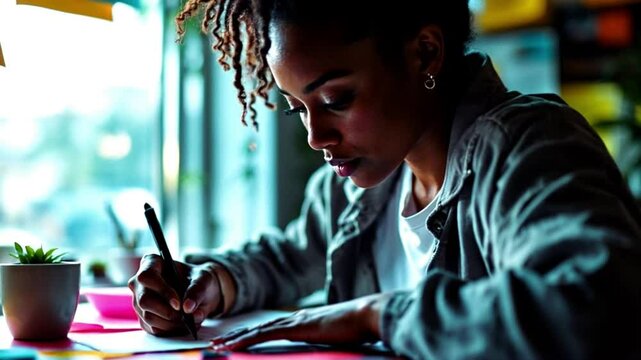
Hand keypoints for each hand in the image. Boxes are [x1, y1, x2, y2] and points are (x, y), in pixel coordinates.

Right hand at [128, 254, 224, 335]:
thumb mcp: (203, 279)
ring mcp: (139, 300)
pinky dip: (169, 330)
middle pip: (144, 300)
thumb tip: (188, 308)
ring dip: (170, 323)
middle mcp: (140, 282)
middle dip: (166, 312)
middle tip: (184, 317)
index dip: (161, 290)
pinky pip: (152, 328)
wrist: (200, 292)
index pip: (147, 276)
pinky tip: (182, 325)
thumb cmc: (198, 279)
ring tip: (187, 321)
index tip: (178, 303)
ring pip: (148, 317)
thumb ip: (197, 291)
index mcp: (151, 263)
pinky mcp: (144, 317)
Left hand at [211, 293, 391, 350]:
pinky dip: (248, 340)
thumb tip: (318, 343)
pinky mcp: (298, 327)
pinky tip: (235, 345)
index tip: (235, 341)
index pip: (271, 328)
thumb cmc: (358, 326)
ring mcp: (296, 321)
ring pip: (258, 330)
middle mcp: (296, 318)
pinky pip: (266, 335)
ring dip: (236, 338)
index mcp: (304, 320)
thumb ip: (323, 339)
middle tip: (215, 343)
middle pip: (259, 327)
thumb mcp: (336, 335)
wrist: (368, 313)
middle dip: (236, 335)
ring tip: (217, 346)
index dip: (251, 334)